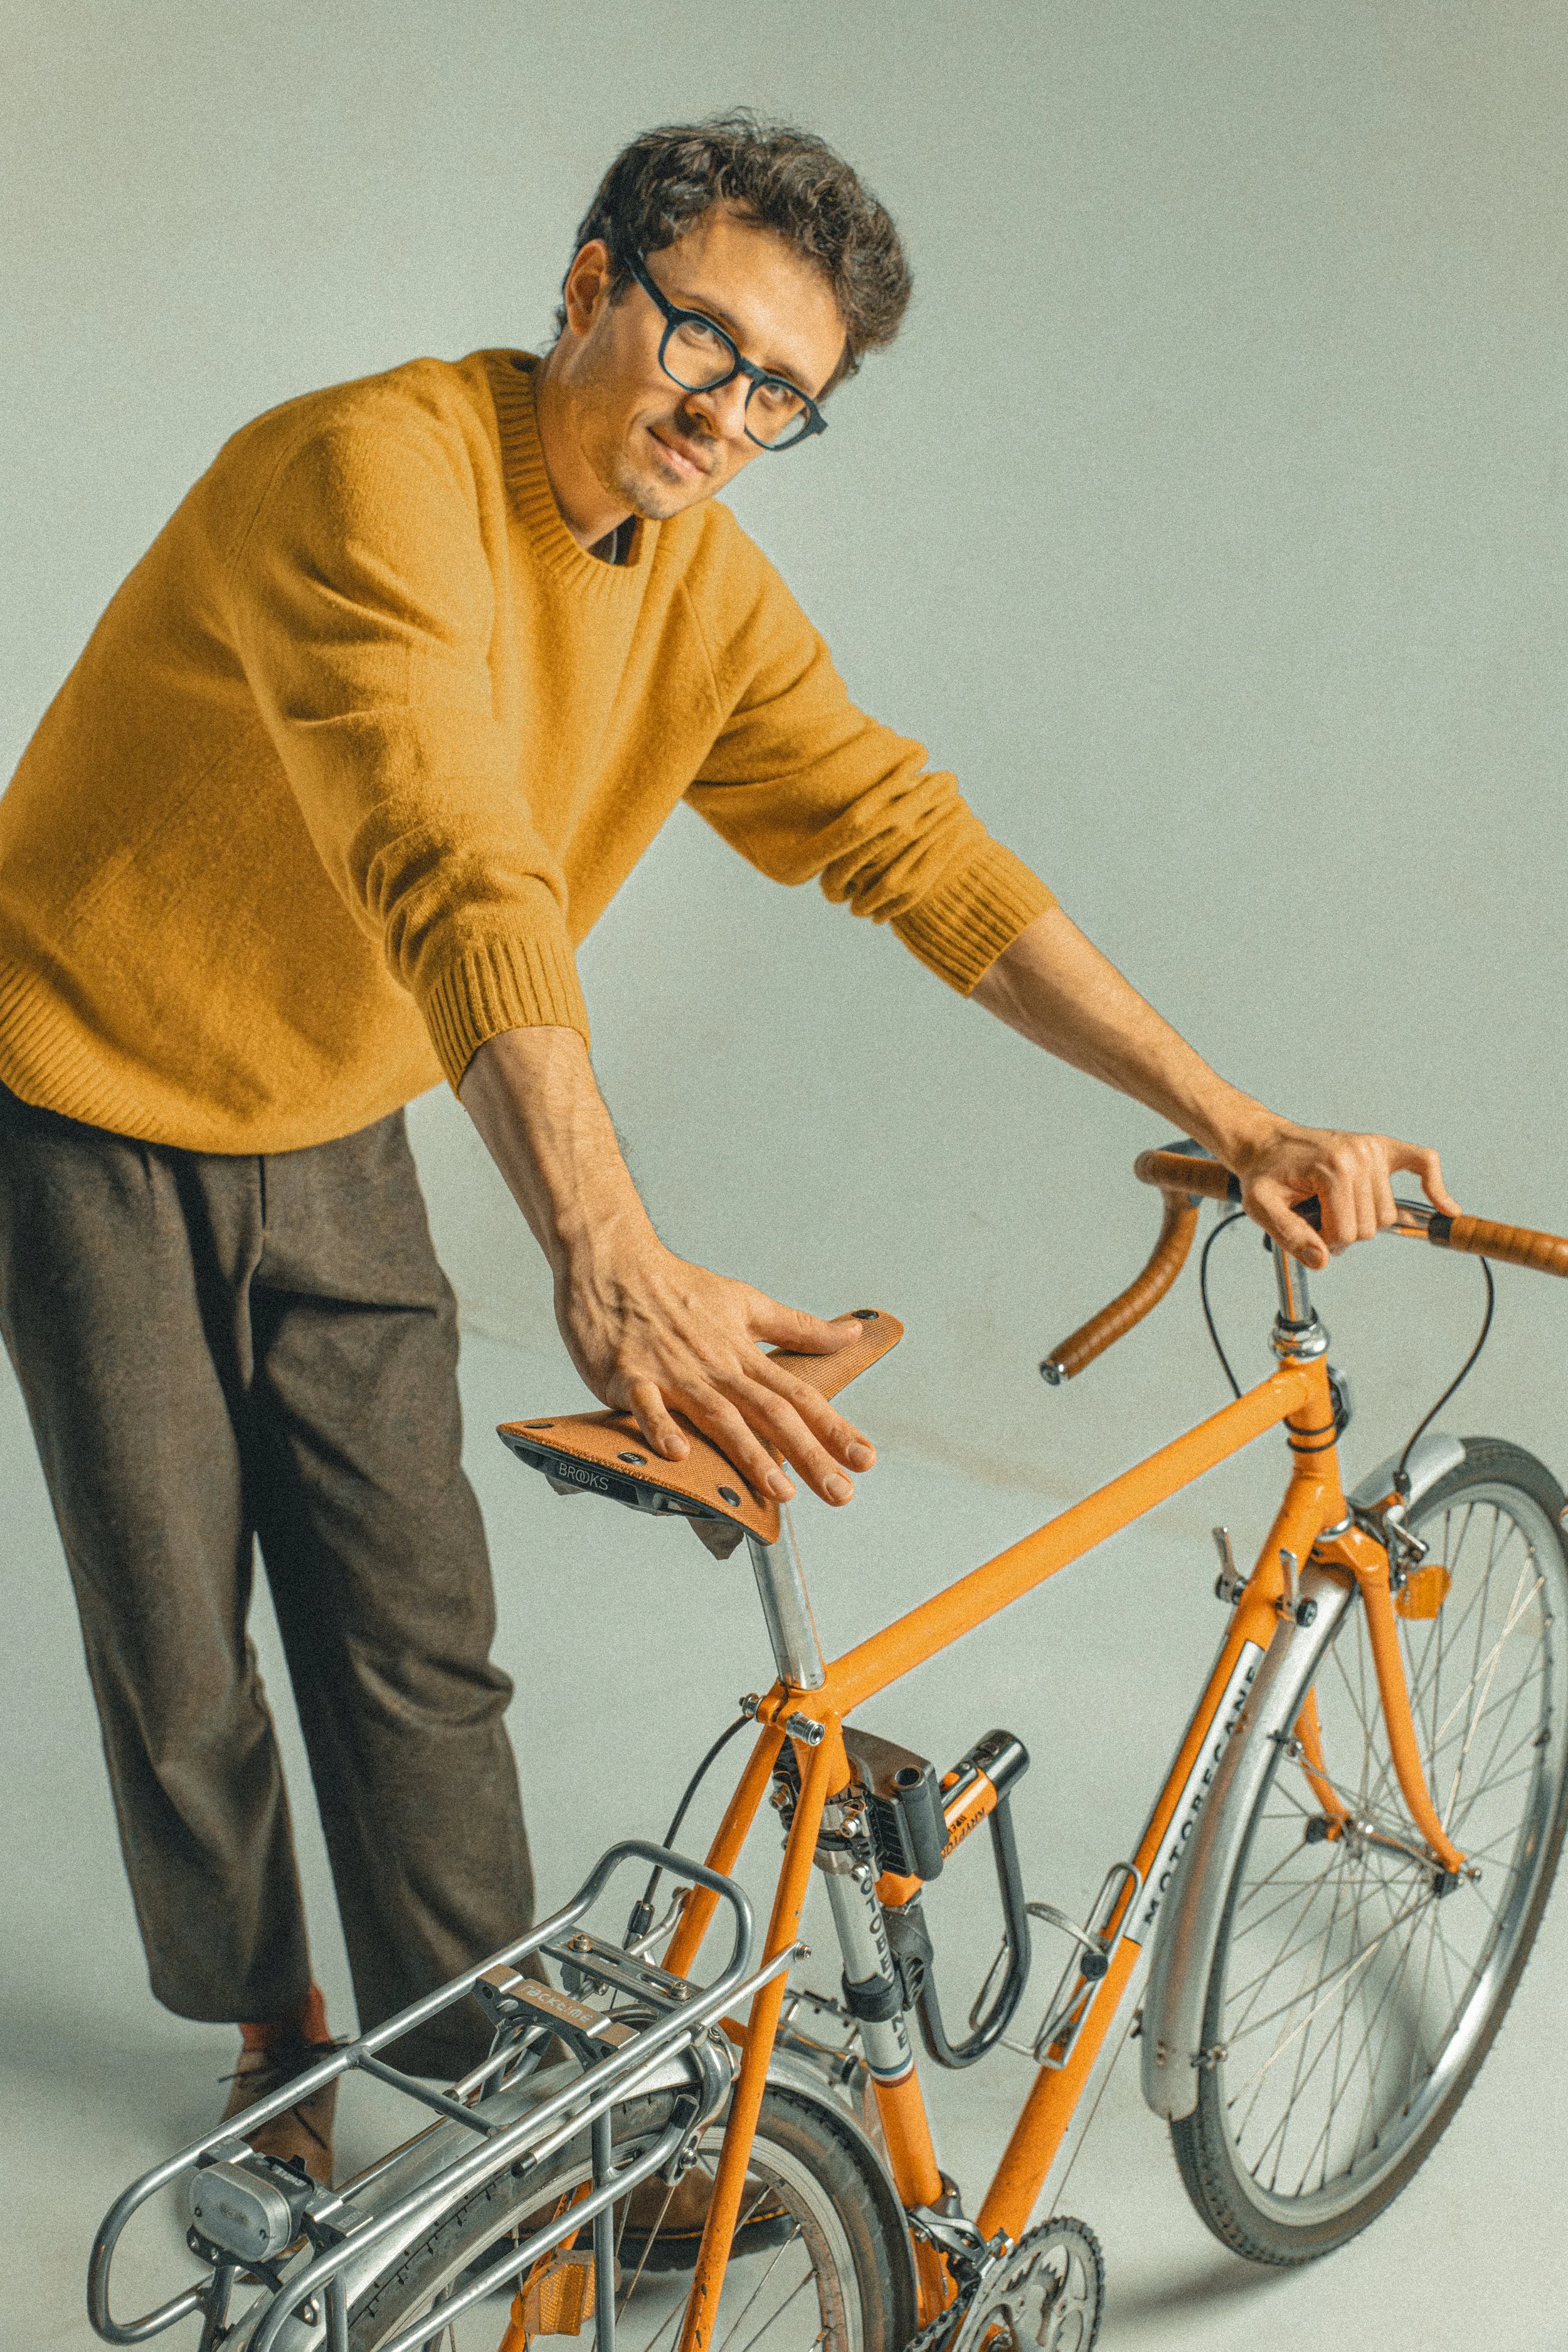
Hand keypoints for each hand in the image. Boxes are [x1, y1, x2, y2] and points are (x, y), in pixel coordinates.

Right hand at [555, 1229, 876, 1507]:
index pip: (798, 1394)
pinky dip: (661, 1427)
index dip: (834, 1428)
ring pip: (719, 1415)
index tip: (865, 1459)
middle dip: (808, 1455)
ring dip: (750, 1454)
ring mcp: (673, 1372)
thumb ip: (798, 1328)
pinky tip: (677, 1454)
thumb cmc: (677, 1287)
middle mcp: (716, 1366)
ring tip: (780, 1490)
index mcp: (743, 1353)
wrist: (613, 1261)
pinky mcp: (630, 1375)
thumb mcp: (747, 1301)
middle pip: (770, 1413)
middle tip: (840, 1494)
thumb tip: (850, 1334)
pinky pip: (646, 1404)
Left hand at [1227, 1121, 1459, 1269]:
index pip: (1347, 1233)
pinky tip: (1446, 1207)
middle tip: (1319, 1218)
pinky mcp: (1382, 1147)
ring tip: (1334, 1206)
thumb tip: (1323, 1261)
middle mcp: (1359, 1156)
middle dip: (1343, 1232)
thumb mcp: (1262, 1207)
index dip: (1325, 1241)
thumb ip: (1290, 1236)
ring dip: (1363, 1220)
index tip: (1307, 1228)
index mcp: (1331, 1169)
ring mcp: (1373, 1150)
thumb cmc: (1265, 1174)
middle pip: (1369, 1226)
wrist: (1266, 1143)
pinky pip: (1422, 1162)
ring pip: (1387, 1213)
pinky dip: (1435, 1185)